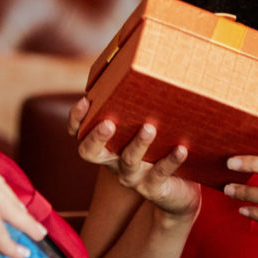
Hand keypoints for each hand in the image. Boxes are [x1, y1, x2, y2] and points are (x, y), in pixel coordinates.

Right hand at [69, 97, 201, 219]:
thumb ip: (142, 107)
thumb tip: (151, 64)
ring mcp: (133, 177)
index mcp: (107, 145)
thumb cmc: (161, 150)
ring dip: (137, 144)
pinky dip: (170, 161)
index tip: (85, 101)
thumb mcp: (148, 128)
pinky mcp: (154, 188)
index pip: (80, 133)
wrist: (179, 193)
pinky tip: (181, 149)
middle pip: (90, 152)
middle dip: (96, 137)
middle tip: (108, 123)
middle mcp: (114, 162)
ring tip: (149, 128)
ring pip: (128, 161)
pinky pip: (160, 174)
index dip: (77, 119)